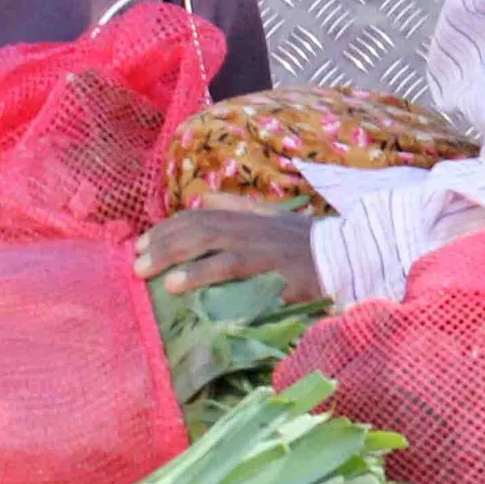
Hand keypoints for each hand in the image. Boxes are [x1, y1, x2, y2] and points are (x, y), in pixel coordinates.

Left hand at [137, 204, 325, 302]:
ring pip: (204, 241)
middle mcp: (249, 223)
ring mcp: (257, 243)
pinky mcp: (267, 265)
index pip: (200, 212)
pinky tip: (175, 285)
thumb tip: (201, 198)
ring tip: (143, 270)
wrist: (348, 256)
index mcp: (249, 213)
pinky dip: (198, 274)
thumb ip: (237, 207)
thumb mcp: (271, 218)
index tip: (145, 241)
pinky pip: (226, 266)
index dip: (169, 225)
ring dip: (170, 254)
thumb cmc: (308, 244)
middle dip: (162, 241)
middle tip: (136, 260)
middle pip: (195, 225)